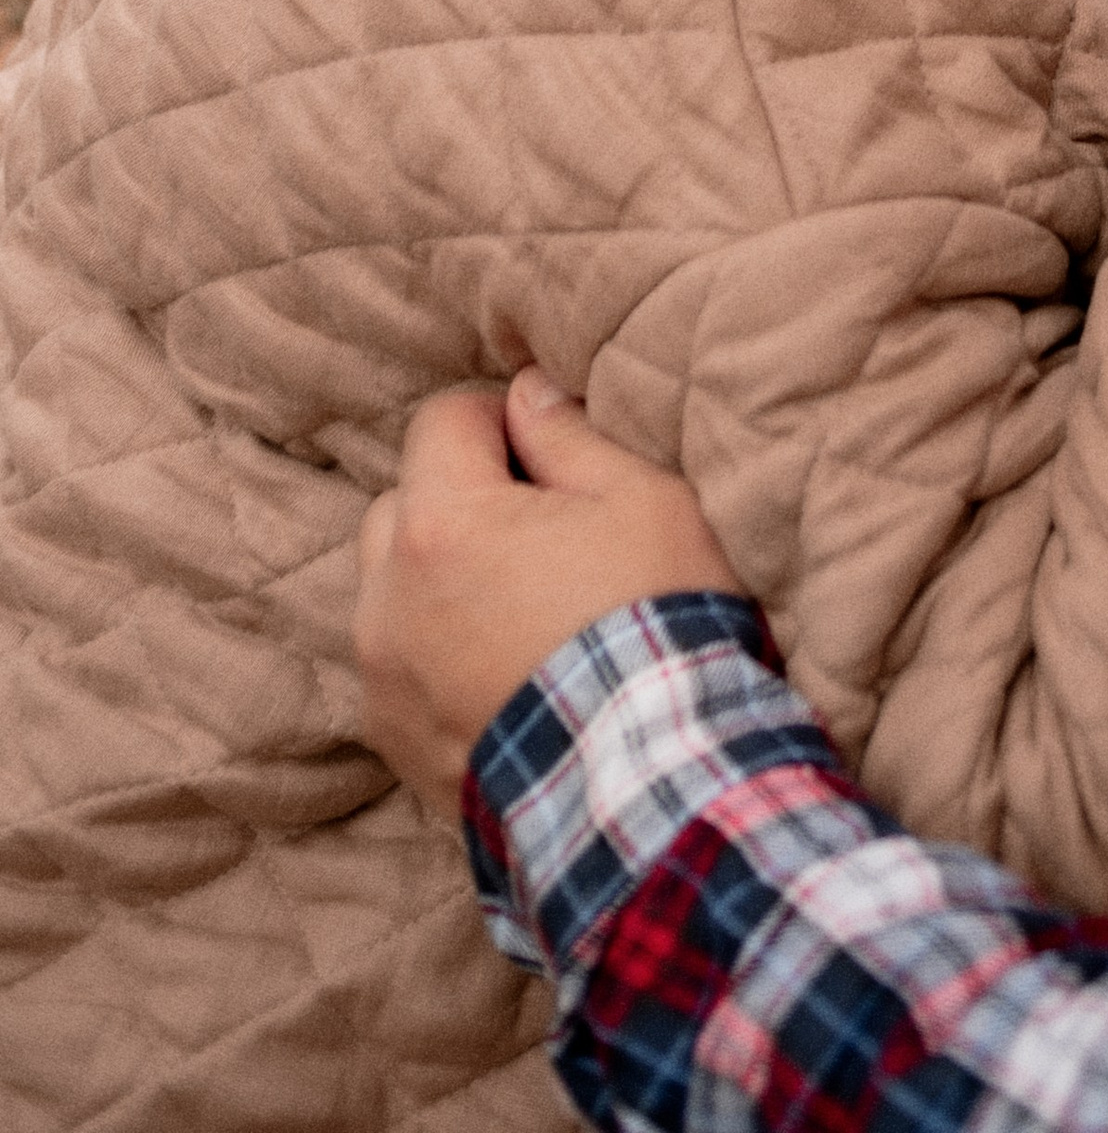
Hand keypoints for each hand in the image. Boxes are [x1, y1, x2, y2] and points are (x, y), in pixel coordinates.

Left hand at [355, 367, 742, 822]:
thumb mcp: (640, 498)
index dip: (501, 420)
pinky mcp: (394, 742)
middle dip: (459, 500)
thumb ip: (568, 435)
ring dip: (439, 581)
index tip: (552, 456)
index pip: (442, 421)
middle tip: (539, 532)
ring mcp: (383, 678)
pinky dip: (437, 654)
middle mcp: (387, 597)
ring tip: (522, 609)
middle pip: (401, 505)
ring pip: (391, 590)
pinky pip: (399, 666)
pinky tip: (510, 672)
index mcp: (441, 523)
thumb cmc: (652, 624)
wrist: (647, 784)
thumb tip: (526, 394)